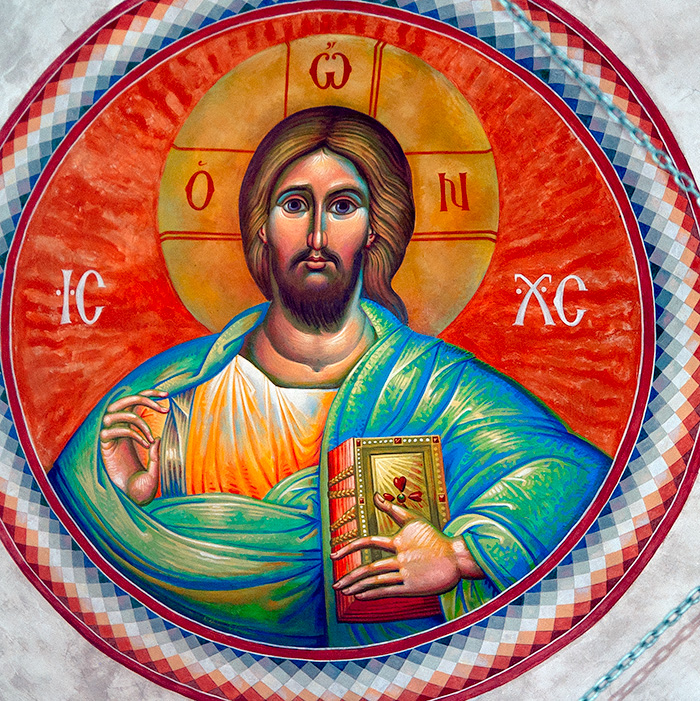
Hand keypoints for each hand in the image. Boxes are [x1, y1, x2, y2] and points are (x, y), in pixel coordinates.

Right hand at [99, 389, 167, 504]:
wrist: (134, 501)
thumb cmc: (145, 487)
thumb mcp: (155, 467)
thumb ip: (155, 454)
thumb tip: (158, 438)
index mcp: (130, 430)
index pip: (135, 403)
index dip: (149, 395)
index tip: (167, 395)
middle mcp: (118, 431)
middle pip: (122, 401)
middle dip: (142, 398)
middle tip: (164, 407)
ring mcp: (110, 438)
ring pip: (113, 412)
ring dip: (136, 419)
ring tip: (152, 436)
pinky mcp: (104, 448)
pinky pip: (111, 430)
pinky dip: (131, 432)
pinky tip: (146, 444)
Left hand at [331, 493, 482, 599]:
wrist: (457, 557)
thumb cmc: (435, 537)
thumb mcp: (413, 520)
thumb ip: (392, 508)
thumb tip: (375, 495)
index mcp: (398, 541)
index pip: (368, 541)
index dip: (349, 547)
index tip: (334, 555)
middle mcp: (400, 557)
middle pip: (368, 568)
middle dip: (349, 576)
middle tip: (335, 584)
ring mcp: (406, 573)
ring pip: (376, 581)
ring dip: (357, 587)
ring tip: (344, 591)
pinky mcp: (413, 587)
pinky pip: (388, 591)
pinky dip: (372, 594)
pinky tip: (360, 596)